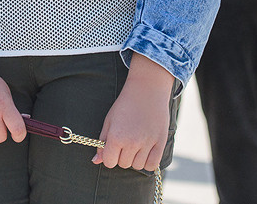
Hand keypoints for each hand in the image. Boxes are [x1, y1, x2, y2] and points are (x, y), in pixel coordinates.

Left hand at [95, 55, 172, 170]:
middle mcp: (132, 142)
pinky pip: (152, 165)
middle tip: (127, 140)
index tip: (114, 148)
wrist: (147, 89)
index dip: (110, 156)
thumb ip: (102, 143)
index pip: (109, 162)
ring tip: (137, 143)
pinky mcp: (161, 142)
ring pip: (137, 166)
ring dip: (136, 159)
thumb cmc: (125, 104)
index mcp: (116, 137)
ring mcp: (147, 143)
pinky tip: (147, 151)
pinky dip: (148, 162)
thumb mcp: (109, 121)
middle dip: (123, 156)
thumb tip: (96, 161)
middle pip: (123, 164)